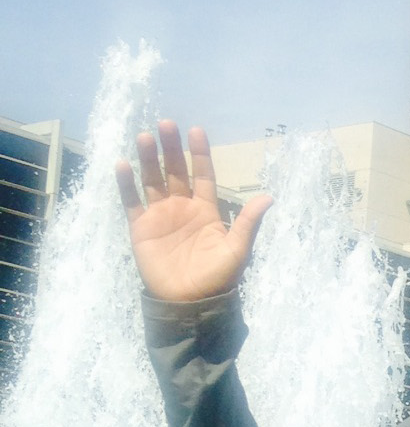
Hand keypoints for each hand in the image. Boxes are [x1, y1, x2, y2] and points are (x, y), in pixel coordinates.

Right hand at [114, 120, 271, 301]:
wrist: (190, 302)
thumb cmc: (218, 277)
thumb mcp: (238, 248)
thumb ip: (248, 221)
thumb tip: (269, 197)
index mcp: (206, 209)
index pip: (202, 174)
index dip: (199, 154)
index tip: (196, 131)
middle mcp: (182, 207)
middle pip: (175, 171)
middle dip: (171, 148)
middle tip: (167, 124)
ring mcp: (160, 216)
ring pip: (152, 180)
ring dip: (148, 159)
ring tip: (145, 136)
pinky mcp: (141, 228)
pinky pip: (132, 202)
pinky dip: (126, 184)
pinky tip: (123, 164)